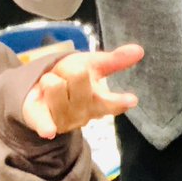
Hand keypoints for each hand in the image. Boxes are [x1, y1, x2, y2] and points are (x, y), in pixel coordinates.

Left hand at [21, 44, 143, 139]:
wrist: (42, 89)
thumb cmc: (72, 77)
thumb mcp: (93, 64)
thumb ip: (115, 60)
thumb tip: (140, 50)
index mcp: (99, 100)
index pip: (112, 102)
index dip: (120, 101)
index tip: (131, 100)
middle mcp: (84, 114)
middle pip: (78, 77)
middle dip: (69, 67)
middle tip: (66, 74)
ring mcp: (64, 120)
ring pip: (56, 86)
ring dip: (51, 78)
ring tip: (51, 84)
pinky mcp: (42, 122)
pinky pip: (44, 121)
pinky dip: (46, 125)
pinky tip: (49, 131)